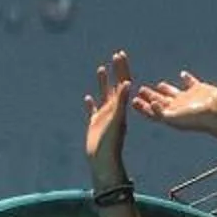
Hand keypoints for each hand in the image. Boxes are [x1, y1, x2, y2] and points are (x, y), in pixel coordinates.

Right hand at [84, 51, 134, 184]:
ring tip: (101, 69)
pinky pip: (93, 111)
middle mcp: (114, 110)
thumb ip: (122, 102)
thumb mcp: (117, 120)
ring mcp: (104, 116)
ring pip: (104, 95)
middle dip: (116, 70)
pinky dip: (91, 104)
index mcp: (120, 107)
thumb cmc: (111, 144)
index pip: (123, 83)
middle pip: (116, 85)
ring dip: (103, 82)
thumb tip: (128, 83)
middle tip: (116, 54)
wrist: (104, 162)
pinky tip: (88, 98)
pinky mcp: (95, 125)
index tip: (121, 54)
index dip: (122, 68)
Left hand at [134, 71, 216, 133]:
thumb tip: (152, 104)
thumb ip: (162, 112)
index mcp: (171, 115)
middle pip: (161, 101)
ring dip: (166, 89)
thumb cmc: (197, 119)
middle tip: (140, 90)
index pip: (153, 111)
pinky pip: (191, 83)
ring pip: (174, 93)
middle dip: (151, 96)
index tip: (133, 101)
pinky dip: (187, 78)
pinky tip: (183, 74)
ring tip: (159, 84)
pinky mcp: (199, 89)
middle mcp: (178, 107)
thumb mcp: (176, 118)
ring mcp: (189, 98)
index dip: (143, 107)